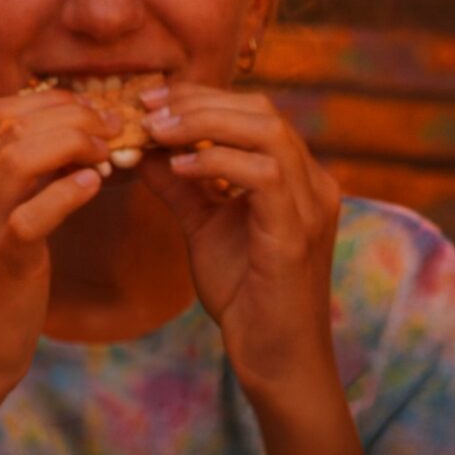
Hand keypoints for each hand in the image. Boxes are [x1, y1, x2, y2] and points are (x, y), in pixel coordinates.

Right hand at [0, 89, 112, 394]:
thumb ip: (12, 182)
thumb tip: (66, 138)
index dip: (54, 102)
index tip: (95, 113)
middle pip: (11, 125)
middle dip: (72, 116)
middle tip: (114, 130)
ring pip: (18, 158)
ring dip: (74, 145)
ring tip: (108, 155)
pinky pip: (31, 216)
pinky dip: (67, 193)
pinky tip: (95, 185)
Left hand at [137, 84, 343, 392]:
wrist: (274, 357)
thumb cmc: (245, 293)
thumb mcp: (203, 225)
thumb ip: (179, 185)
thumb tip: (141, 147)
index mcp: (296, 177)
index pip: (254, 112)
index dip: (200, 98)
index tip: (148, 99)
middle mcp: (313, 184)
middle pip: (261, 111)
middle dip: (197, 102)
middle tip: (146, 108)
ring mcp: (311, 207)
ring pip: (267, 132)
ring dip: (204, 123)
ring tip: (156, 131)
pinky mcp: (297, 234)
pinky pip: (264, 176)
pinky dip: (218, 161)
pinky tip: (180, 166)